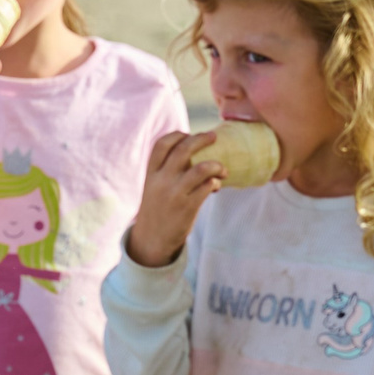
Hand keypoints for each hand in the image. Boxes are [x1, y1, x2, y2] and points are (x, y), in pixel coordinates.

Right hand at [125, 131, 221, 268]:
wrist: (152, 240)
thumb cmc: (157, 210)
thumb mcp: (153, 187)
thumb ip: (166, 170)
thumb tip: (192, 151)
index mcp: (151, 174)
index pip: (162, 145)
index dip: (177, 135)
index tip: (188, 134)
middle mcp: (161, 181)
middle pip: (184, 150)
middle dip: (202, 139)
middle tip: (214, 137)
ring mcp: (175, 194)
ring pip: (202, 168)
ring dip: (217, 165)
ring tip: (222, 169)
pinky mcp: (187, 207)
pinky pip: (208, 187)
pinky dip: (216, 183)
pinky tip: (216, 187)